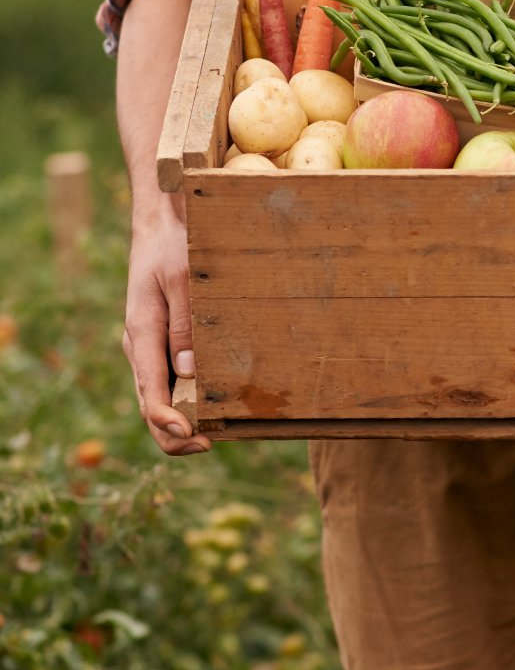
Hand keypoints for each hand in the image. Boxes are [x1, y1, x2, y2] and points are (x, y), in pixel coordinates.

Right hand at [122, 205, 211, 455]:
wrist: (161, 225)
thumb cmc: (173, 247)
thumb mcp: (183, 279)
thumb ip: (185, 325)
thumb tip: (190, 372)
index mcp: (141, 335)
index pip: (149, 394)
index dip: (169, 423)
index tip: (195, 438)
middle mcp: (141, 347)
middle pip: (151, 406)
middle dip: (177, 433)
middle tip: (211, 444)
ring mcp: (149, 347)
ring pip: (159, 397)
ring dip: (182, 420)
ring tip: (218, 433)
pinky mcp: (161, 341)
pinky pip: (169, 380)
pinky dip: (185, 399)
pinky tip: (213, 404)